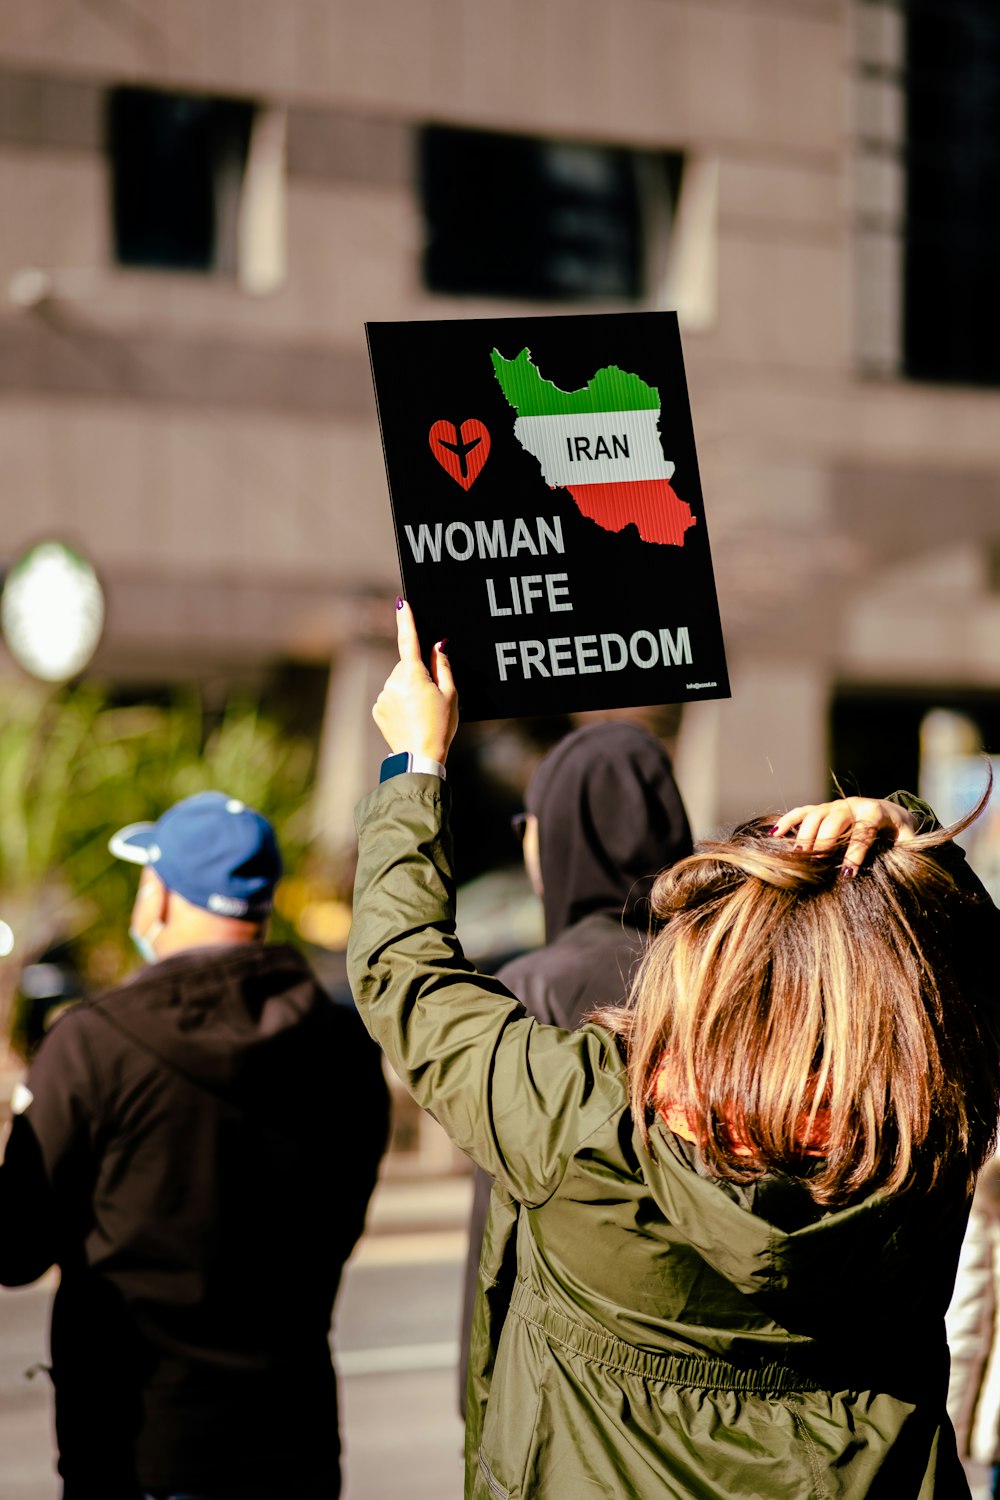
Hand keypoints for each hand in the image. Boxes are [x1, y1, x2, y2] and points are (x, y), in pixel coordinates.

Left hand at [372, 600, 457, 762]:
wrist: (420, 756)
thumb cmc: (440, 726)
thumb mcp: (451, 694)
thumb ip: (444, 666)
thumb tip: (438, 646)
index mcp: (413, 675)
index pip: (409, 641)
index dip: (406, 620)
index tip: (402, 603)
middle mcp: (393, 681)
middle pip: (407, 667)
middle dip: (418, 675)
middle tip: (431, 698)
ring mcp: (383, 696)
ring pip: (398, 683)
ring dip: (408, 690)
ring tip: (420, 712)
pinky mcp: (377, 709)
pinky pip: (390, 697)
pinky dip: (399, 703)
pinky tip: (409, 718)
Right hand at [771, 797, 918, 875]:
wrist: (891, 812)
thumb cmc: (900, 832)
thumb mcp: (910, 840)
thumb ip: (907, 850)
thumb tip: (905, 867)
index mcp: (875, 813)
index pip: (862, 831)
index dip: (854, 852)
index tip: (846, 874)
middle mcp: (852, 805)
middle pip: (834, 820)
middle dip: (825, 842)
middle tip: (815, 864)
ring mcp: (835, 805)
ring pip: (815, 815)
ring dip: (805, 834)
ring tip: (798, 855)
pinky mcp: (822, 809)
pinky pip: (802, 812)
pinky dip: (788, 821)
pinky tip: (775, 835)